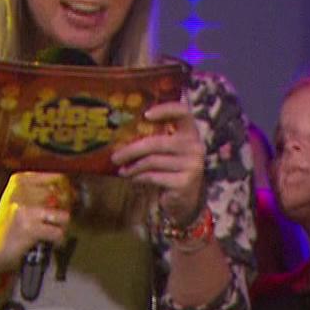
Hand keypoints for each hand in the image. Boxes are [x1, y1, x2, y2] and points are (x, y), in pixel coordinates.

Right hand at [0, 172, 73, 274]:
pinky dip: (56, 239)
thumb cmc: (11, 223)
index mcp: (19, 180)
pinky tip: (44, 239)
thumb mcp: (22, 199)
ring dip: (60, 226)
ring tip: (46, 230)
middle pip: (63, 198)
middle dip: (62, 211)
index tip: (64, 200)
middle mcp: (21, 191)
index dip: (67, 190)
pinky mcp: (30, 228)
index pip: (58, 177)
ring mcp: (25, 209)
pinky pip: (59, 232)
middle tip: (48, 221)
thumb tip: (75, 192)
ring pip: (64, 216)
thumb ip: (45, 191)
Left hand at [111, 100, 206, 223]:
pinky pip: (154, 176)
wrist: (186, 199)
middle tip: (115, 157)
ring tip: (123, 170)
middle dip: (131, 150)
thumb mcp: (166, 152)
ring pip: (152, 161)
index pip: (183, 112)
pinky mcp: (185, 182)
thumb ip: (154, 139)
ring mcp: (192, 165)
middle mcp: (195, 146)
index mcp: (191, 133)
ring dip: (132, 167)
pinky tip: (134, 179)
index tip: (145, 115)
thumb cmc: (171, 170)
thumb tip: (120, 135)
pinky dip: (140, 178)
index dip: (165, 109)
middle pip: (157, 142)